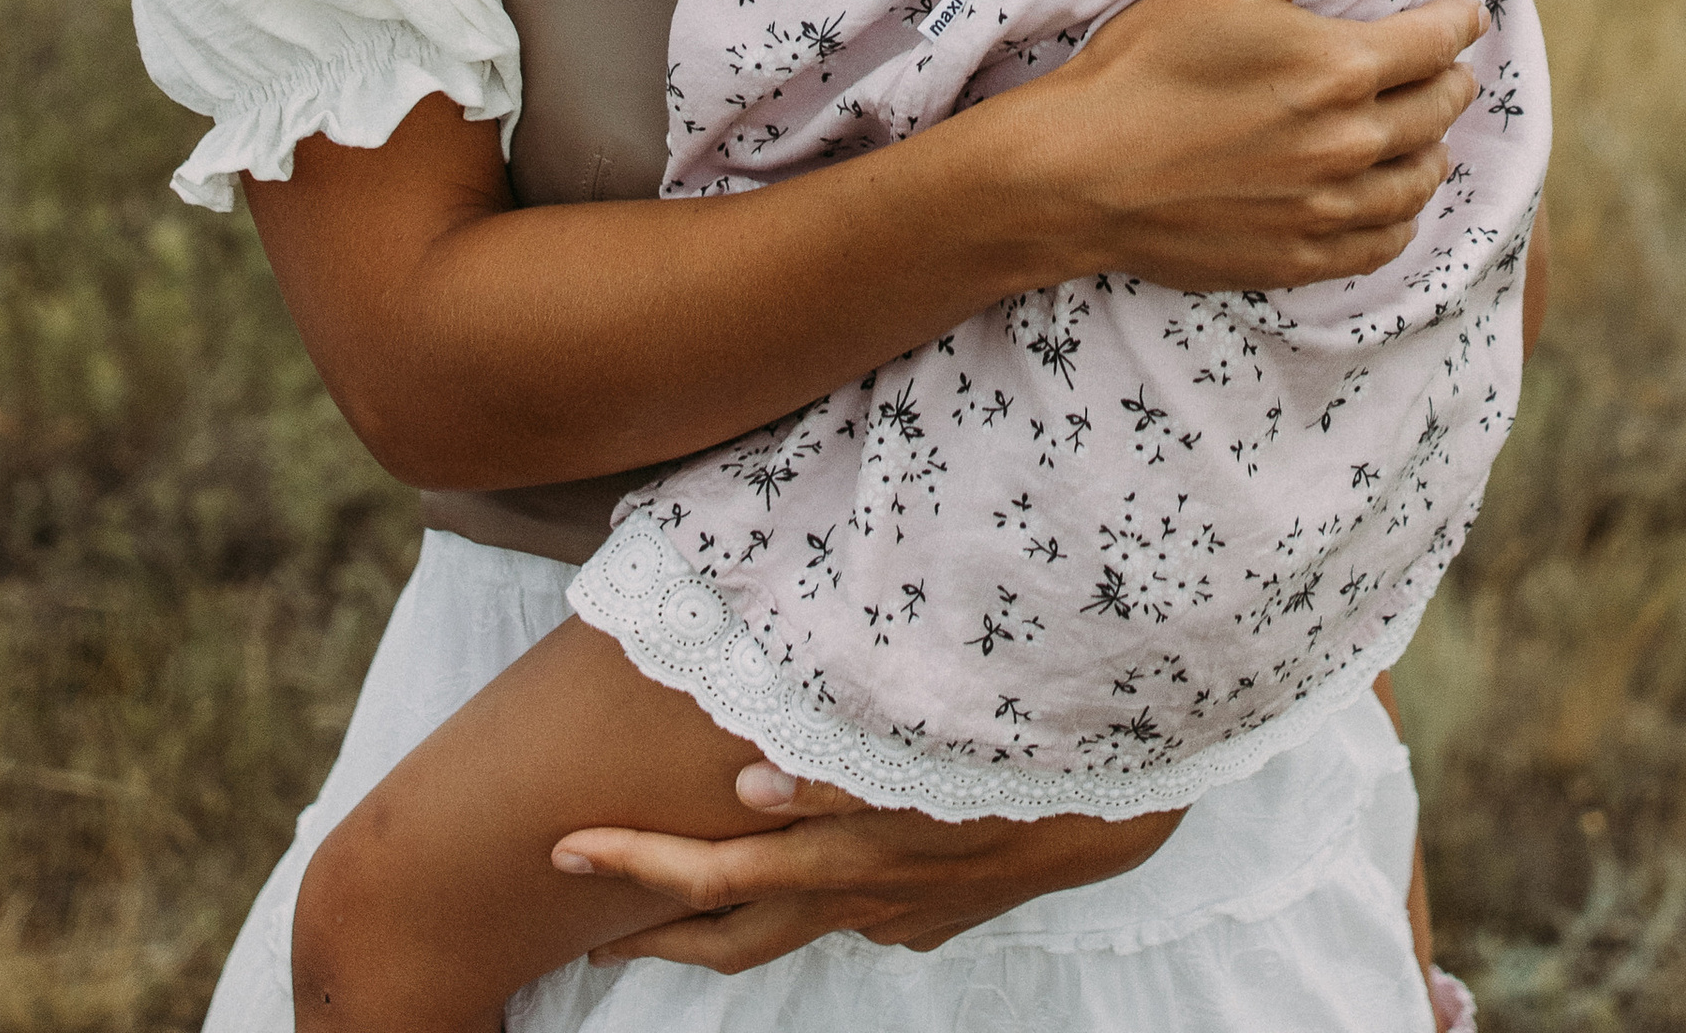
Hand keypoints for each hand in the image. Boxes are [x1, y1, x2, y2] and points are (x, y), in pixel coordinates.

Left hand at [554, 772, 1181, 968]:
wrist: (1123, 803)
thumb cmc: (1024, 751)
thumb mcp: (931, 751)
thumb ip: (840, 766)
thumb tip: (751, 778)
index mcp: (846, 860)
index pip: (717, 879)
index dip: (634, 869)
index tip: (562, 848)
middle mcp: (859, 900)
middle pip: (730, 935)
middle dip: (646, 922)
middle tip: (576, 898)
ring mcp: (895, 913)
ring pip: (781, 930)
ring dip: (712, 916)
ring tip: (654, 896)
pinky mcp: (928, 909)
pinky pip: (844, 909)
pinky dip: (798, 892)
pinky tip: (791, 857)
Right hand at [1016, 0, 1485, 295]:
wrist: (1080, 171)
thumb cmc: (1146, 64)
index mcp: (1339, 67)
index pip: (1439, 42)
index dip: (1460, 22)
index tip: (1467, 15)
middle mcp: (1349, 143)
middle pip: (1440, 110)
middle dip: (1450, 80)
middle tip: (1444, 67)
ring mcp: (1328, 208)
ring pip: (1421, 180)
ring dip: (1431, 150)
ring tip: (1424, 132)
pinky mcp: (1302, 258)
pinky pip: (1385, 243)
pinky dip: (1401, 217)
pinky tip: (1390, 200)